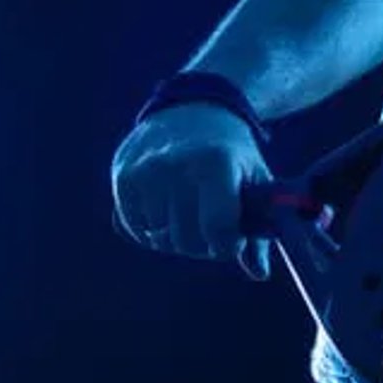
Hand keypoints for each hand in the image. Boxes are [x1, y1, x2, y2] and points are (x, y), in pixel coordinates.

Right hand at [110, 103, 275, 280]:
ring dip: (175, 239)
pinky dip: (149, 231)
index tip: (232, 241)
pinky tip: (165, 213)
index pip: (217, 229)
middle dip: (202, 246)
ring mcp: (145, 170)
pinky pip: (133, 228)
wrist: (193, 108)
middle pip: (186, 240)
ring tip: (189, 216)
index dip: (227, 245)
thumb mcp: (254, 180)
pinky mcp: (122, 175)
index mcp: (216, 164)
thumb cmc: (231, 152)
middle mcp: (176, 165)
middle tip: (211, 231)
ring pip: (157, 239)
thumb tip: (259, 274)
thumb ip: (260, 227)